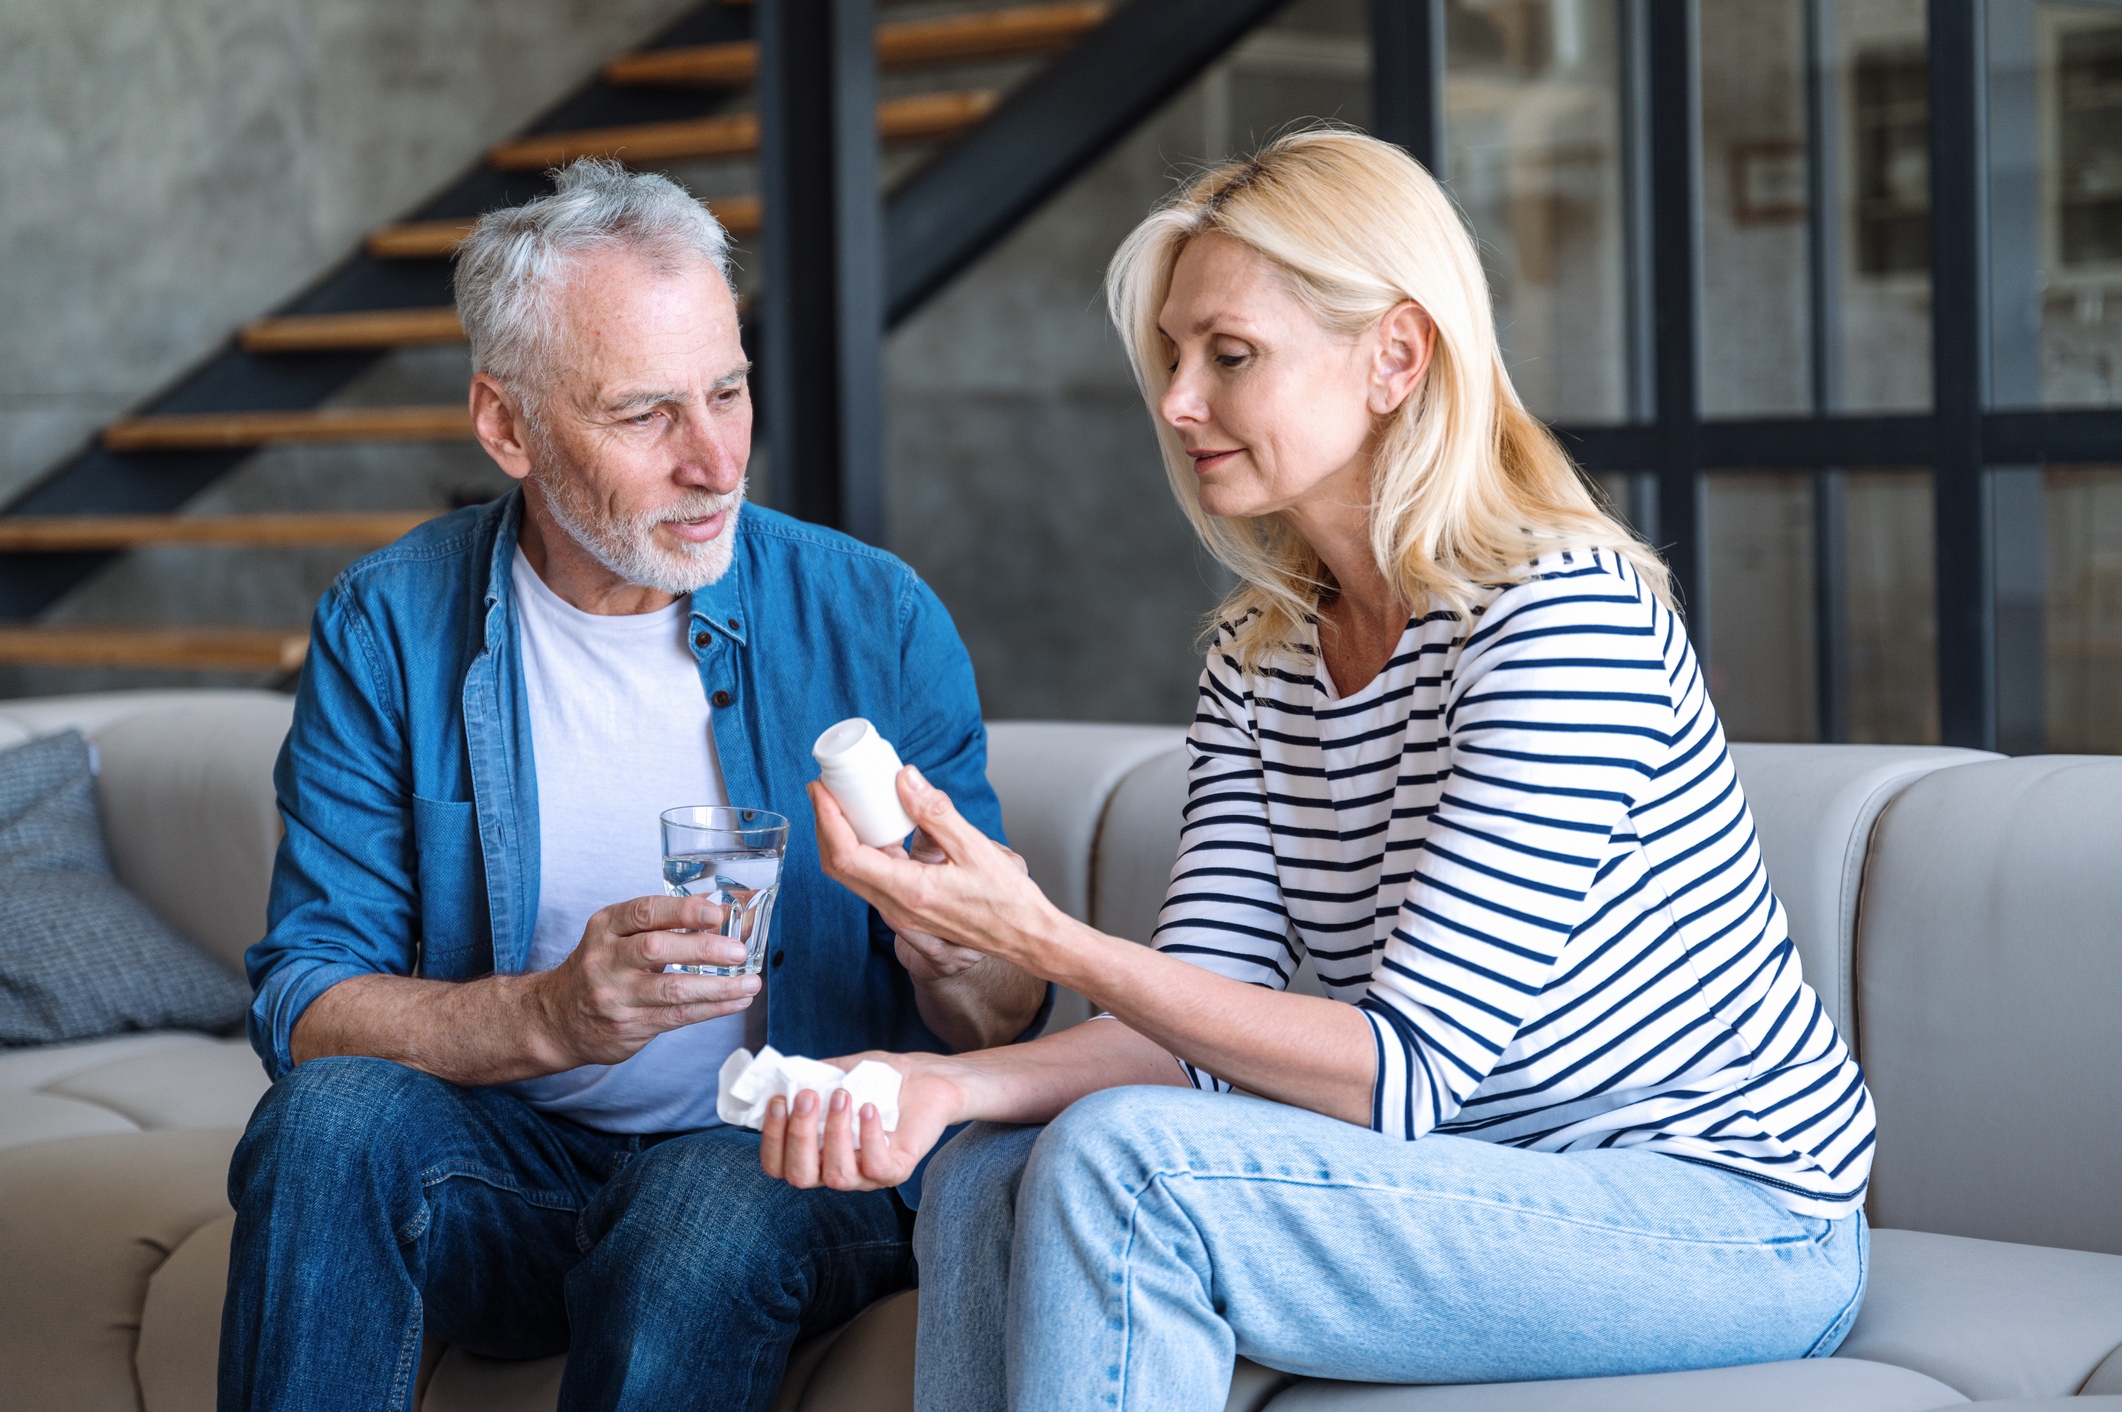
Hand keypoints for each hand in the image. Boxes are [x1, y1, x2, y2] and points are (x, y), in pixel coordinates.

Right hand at [529, 894, 759, 1066]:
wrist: (556, 1019)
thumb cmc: (600, 969)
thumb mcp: (615, 936)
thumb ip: (659, 924)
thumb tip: (717, 911)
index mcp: (605, 927)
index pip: (645, 912)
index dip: (683, 911)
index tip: (715, 913)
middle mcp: (606, 960)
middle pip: (657, 949)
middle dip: (703, 949)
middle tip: (738, 950)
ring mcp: (616, 996)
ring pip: (672, 990)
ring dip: (718, 987)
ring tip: (750, 983)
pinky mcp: (629, 1025)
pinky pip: (678, 1015)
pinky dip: (713, 1008)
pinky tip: (736, 1001)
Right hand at [758, 1053, 968, 1191]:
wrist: (924, 1078)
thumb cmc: (876, 1079)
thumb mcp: (836, 1073)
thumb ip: (807, 1078)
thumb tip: (776, 1077)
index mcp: (814, 1153)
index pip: (777, 1165)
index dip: (771, 1138)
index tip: (778, 1100)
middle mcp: (835, 1170)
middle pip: (800, 1176)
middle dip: (798, 1135)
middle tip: (807, 1095)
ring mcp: (865, 1176)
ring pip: (837, 1175)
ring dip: (834, 1132)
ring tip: (843, 1095)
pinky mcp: (895, 1170)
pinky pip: (876, 1167)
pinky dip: (869, 1137)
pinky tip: (869, 1108)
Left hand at [811, 770, 1057, 974]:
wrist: (1024, 937)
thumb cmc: (1007, 900)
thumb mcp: (975, 848)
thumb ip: (936, 813)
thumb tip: (904, 779)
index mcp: (910, 892)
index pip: (847, 856)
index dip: (827, 820)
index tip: (821, 789)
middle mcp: (897, 908)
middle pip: (838, 867)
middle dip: (824, 825)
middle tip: (823, 790)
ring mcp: (901, 913)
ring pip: (852, 875)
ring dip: (839, 839)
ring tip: (842, 804)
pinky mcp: (908, 910)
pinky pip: (873, 879)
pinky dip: (863, 851)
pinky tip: (875, 827)